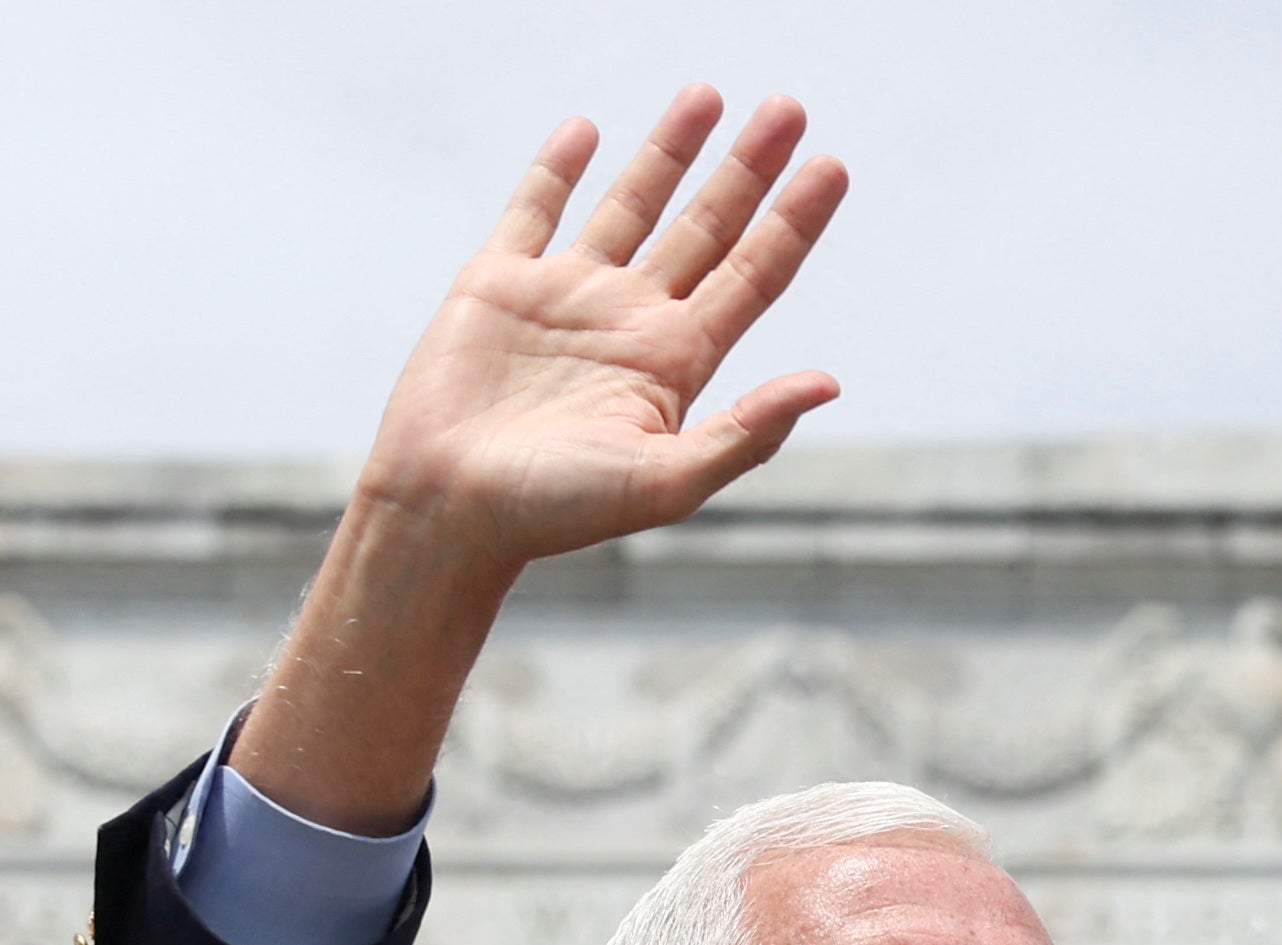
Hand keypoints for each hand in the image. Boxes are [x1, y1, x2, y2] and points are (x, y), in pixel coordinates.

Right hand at [233, 92, 846, 834]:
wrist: (447, 509)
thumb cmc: (555, 512)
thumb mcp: (666, 481)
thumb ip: (747, 433)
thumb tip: (829, 382)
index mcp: (677, 363)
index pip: (754, 275)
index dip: (795, 222)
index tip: (833, 166)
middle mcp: (631, 321)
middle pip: (708, 228)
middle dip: (749, 169)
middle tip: (790, 109)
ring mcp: (566, 297)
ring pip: (632, 204)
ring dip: (670, 151)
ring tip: (708, 95)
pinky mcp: (497, 283)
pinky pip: (535, 209)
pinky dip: (558, 169)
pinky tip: (586, 130)